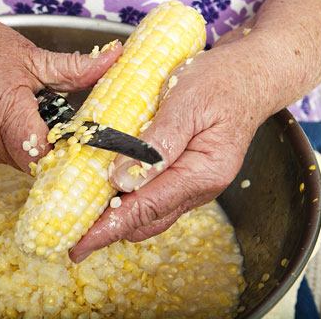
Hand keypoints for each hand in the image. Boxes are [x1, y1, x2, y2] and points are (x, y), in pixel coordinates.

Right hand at [0, 5, 121, 171]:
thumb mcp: (28, 53)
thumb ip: (74, 67)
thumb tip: (113, 61)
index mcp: (4, 114)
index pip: (47, 156)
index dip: (72, 155)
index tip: (93, 145)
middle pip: (36, 163)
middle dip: (60, 151)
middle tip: (80, 130)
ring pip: (21, 160)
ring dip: (40, 146)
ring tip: (51, 118)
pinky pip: (5, 152)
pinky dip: (21, 141)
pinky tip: (26, 118)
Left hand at [69, 38, 270, 261]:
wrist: (250, 74)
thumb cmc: (221, 81)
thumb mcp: (186, 101)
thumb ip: (156, 143)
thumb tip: (120, 180)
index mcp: (203, 172)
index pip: (147, 209)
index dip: (109, 228)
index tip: (79, 246)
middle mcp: (200, 187)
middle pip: (146, 220)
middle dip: (108, 228)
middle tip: (70, 231)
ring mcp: (194, 183)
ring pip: (150, 212)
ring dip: (116, 215)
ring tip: (82, 214)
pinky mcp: (186, 174)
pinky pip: (155, 196)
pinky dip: (129, 198)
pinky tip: (107, 190)